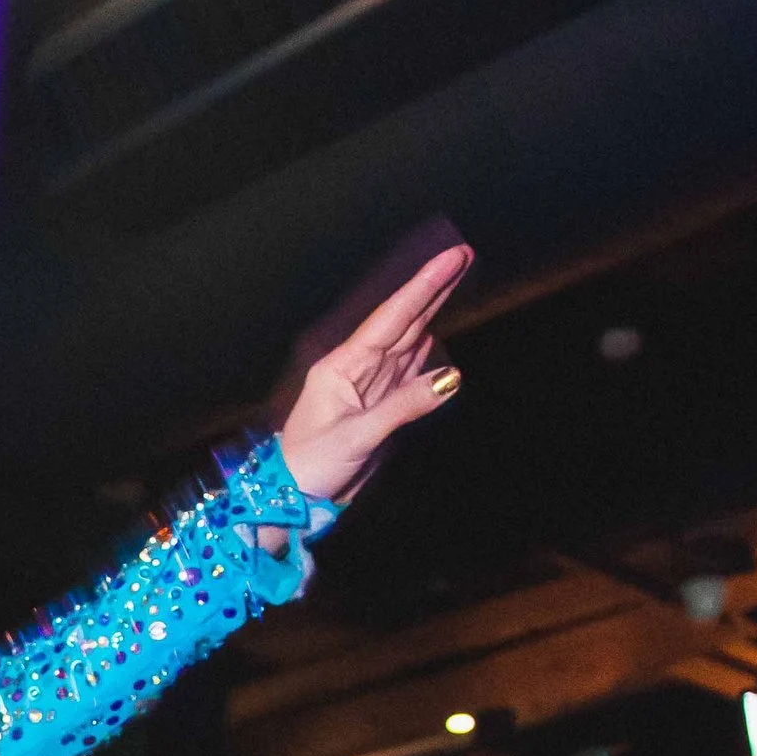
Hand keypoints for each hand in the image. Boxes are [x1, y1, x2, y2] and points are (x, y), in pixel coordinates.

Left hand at [274, 243, 471, 509]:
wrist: (293, 500)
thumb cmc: (311, 467)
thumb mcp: (357, 437)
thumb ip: (404, 406)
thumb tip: (451, 378)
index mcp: (342, 367)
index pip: (391, 319)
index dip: (423, 287)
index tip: (452, 259)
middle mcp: (356, 369)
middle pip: (402, 322)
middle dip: (432, 289)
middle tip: (463, 255)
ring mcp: (368, 387)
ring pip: (407, 342)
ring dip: (432, 311)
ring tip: (456, 279)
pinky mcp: (377, 407)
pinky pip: (406, 372)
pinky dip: (425, 351)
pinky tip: (435, 331)